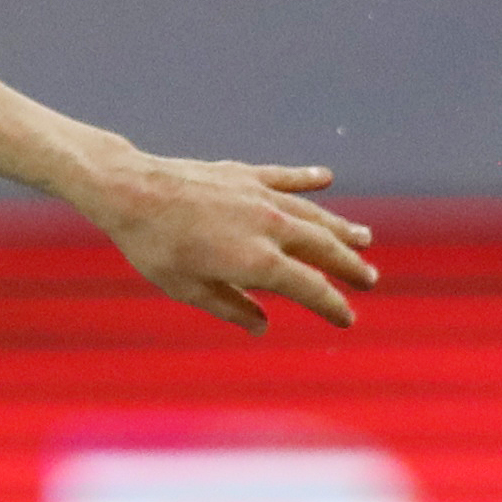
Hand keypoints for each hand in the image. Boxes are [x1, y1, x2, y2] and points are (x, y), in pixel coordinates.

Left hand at [81, 150, 379, 333]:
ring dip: (340, 227)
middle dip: (349, 266)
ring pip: (312, 214)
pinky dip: (306, 179)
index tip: (347, 318)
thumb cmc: (155, 247)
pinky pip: (284, 178)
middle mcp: (269, 226)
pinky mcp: (244, 174)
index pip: (311, 288)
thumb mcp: (189, 290)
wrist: (131, 192)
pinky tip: (325, 178)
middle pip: (323, 248)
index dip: (332, 305)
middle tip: (370, 279)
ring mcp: (259, 196)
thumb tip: (262, 326)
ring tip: (363, 237)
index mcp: (258, 261)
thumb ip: (232, 308)